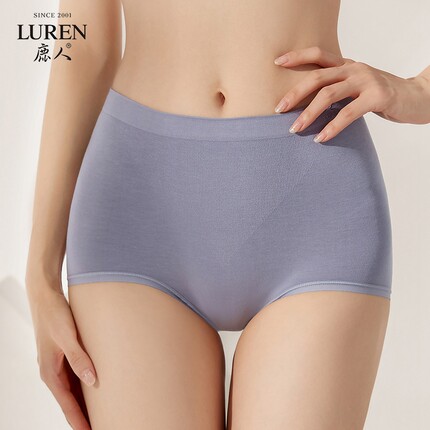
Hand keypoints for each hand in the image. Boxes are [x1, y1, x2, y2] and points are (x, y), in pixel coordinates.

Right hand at [25, 283, 96, 429]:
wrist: (45, 296)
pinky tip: (99, 387)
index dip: (80, 422)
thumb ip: (79, 357)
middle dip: (85, 417)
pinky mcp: (65, 355)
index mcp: (50, 373)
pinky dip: (86, 386)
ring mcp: (59, 364)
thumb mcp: (67, 335)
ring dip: (86, 402)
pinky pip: (76, 377)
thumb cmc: (54, 314)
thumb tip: (92, 380)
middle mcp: (53, 372)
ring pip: (74, 390)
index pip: (68, 405)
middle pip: (71, 402)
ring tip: (103, 413)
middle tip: (103, 425)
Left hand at [273, 46, 429, 142]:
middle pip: (317, 77)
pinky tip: (321, 138)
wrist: (417, 97)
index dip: (297, 56)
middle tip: (278, 110)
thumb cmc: (380, 95)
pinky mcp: (378, 96)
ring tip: (295, 129)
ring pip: (329, 94)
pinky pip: (348, 113)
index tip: (277, 62)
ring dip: (308, 113)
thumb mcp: (356, 87)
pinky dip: (332, 127)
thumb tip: (305, 107)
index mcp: (347, 65)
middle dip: (295, 93)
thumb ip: (336, 90)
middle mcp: (355, 68)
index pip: (318, 55)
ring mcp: (367, 81)